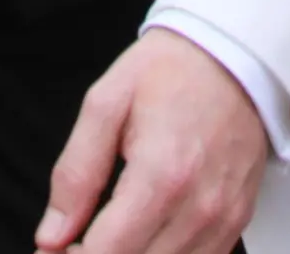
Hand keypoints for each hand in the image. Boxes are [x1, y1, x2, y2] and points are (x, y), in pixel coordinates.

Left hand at [38, 29, 267, 253]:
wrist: (235, 56)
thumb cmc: (171, 71)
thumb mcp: (106, 104)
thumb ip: (76, 173)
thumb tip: (52, 234)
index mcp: (162, 174)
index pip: (107, 252)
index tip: (52, 249)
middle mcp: (199, 207)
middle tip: (72, 243)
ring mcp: (224, 219)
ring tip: (105, 239)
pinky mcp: (237, 221)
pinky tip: (142, 238)